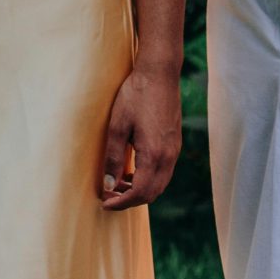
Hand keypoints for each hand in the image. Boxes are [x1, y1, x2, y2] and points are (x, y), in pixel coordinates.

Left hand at [98, 63, 181, 210]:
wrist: (160, 74)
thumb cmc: (135, 96)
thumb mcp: (117, 126)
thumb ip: (113, 158)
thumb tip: (109, 184)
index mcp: (154, 155)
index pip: (140, 193)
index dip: (121, 203)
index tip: (104, 204)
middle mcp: (169, 157)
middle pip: (152, 193)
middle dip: (130, 200)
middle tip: (108, 196)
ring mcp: (175, 151)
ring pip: (159, 184)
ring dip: (139, 190)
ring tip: (117, 184)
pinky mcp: (175, 144)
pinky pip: (163, 172)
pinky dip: (148, 179)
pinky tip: (131, 170)